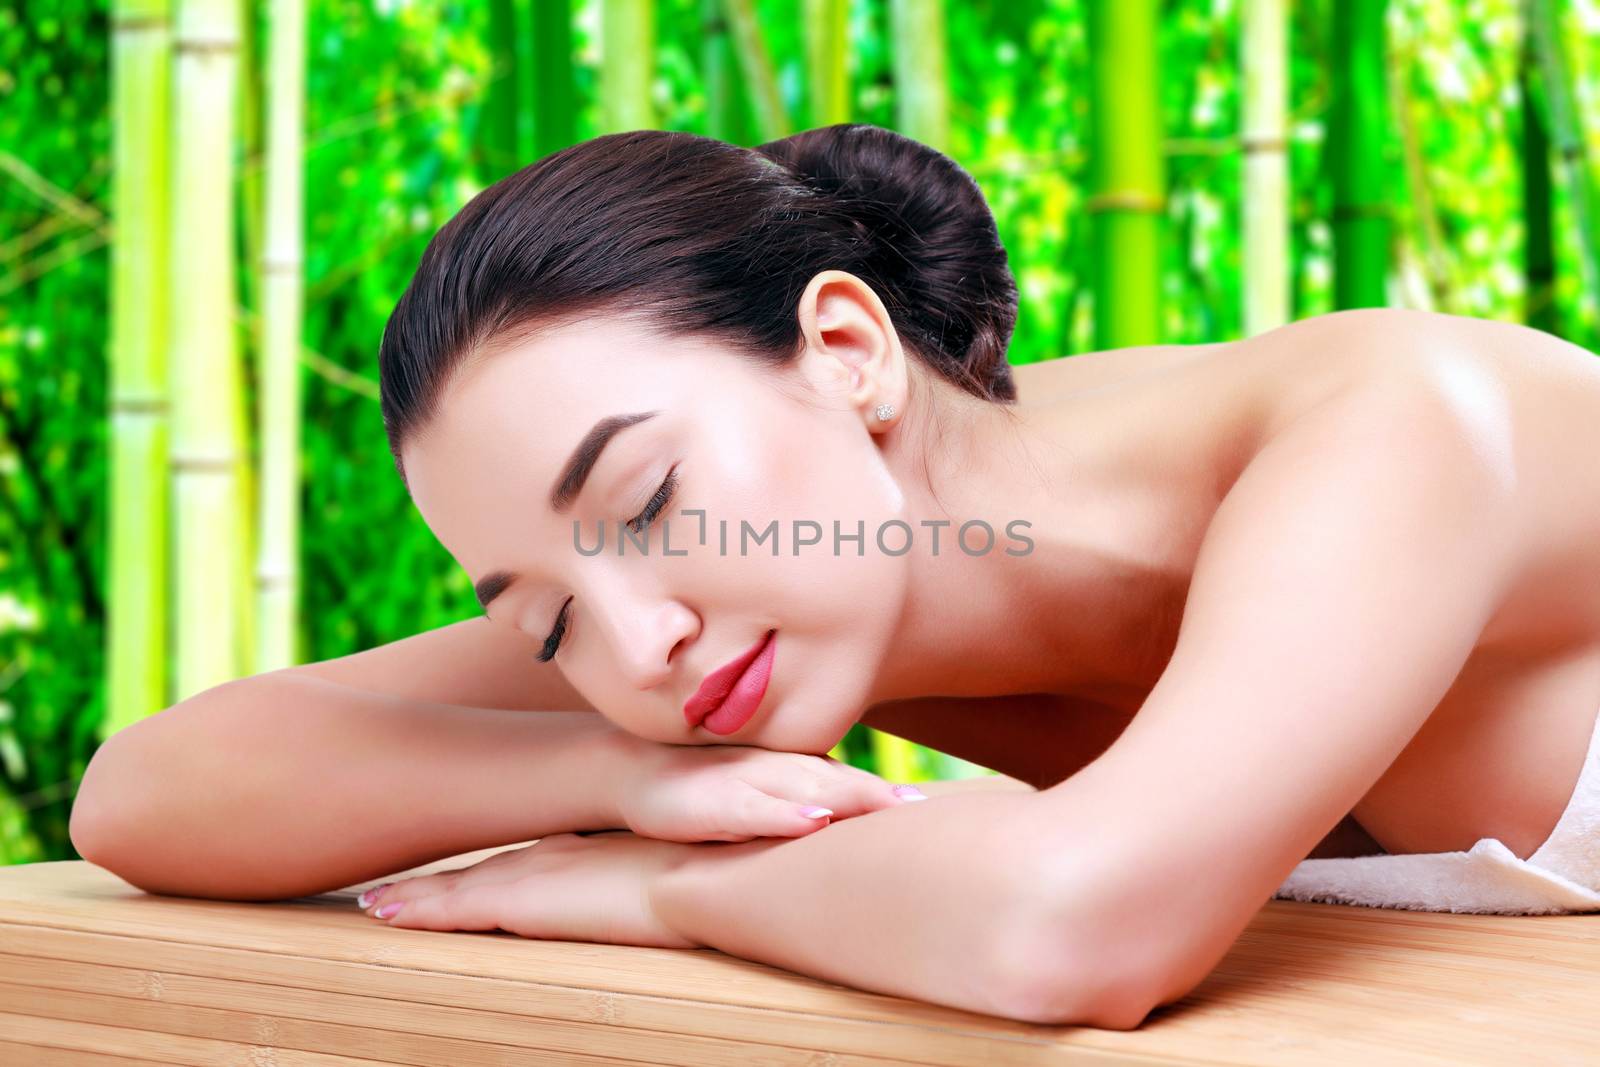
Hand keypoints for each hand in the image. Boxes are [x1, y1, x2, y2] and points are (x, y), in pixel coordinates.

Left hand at [359, 830, 704, 947]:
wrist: (710, 871)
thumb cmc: (719, 872)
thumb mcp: (691, 873)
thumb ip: (677, 877)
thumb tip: (707, 889)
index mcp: (593, 850)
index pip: (533, 858)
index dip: (500, 865)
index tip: (477, 871)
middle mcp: (557, 854)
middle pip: (488, 867)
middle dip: (447, 877)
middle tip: (401, 883)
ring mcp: (536, 873)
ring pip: (460, 886)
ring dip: (420, 893)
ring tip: (378, 900)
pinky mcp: (522, 899)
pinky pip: (453, 907)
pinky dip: (417, 908)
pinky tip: (384, 912)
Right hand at [614, 741, 926, 841]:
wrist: (634, 771)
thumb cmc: (705, 786)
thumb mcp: (757, 794)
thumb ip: (801, 799)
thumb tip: (846, 825)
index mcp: (790, 771)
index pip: (848, 781)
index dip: (887, 794)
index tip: (931, 809)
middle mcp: (776, 769)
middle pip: (841, 781)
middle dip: (883, 796)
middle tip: (925, 809)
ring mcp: (746, 782)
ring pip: (807, 786)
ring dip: (850, 797)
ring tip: (892, 808)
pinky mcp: (714, 804)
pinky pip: (754, 809)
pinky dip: (785, 814)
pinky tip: (813, 820)